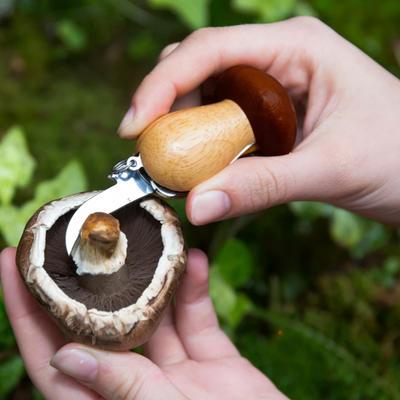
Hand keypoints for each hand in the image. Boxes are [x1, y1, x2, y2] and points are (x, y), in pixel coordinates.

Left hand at [0, 247, 286, 399]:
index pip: (52, 358)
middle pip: (101, 326)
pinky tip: (196, 262)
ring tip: (144, 238)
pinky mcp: (212, 360)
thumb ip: (122, 388)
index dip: (26, 313)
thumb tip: (62, 356)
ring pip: (153, 313)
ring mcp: (175, 372)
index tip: (10, 262)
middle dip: (86, 280)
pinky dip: (196, 290)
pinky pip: (198, 318)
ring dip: (151, 277)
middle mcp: (138, 386)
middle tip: (74, 236)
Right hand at [118, 17, 399, 226]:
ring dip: (184, 131)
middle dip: (167, 107)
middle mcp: (278, 59)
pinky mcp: (269, 116)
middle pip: (199, 69)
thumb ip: (260, 187)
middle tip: (151, 152)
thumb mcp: (329, 169)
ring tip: (174, 167)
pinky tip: (202, 169)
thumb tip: (195, 207)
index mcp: (295, 47)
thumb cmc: (399, 158)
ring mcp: (271, 87)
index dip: (162, 86)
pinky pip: (223, 124)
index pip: (210, 50)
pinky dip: (205, 147)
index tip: (134, 128)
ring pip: (207, 98)